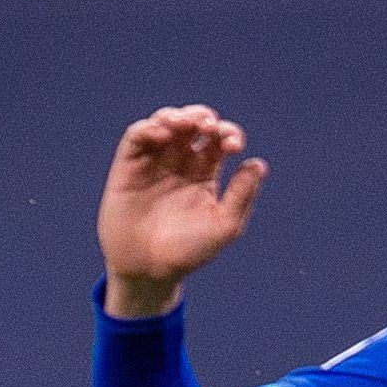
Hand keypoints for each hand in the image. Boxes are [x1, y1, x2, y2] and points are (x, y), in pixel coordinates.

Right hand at [97, 103, 269, 317]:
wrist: (149, 270)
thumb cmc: (189, 252)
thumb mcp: (224, 226)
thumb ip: (241, 195)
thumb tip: (258, 163)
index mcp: (205, 173)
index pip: (219, 141)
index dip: (229, 133)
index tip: (234, 144)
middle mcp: (180, 163)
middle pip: (193, 125)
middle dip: (203, 118)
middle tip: (209, 128)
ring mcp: (153, 162)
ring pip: (165, 123)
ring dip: (176, 115)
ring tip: (185, 123)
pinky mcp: (128, 166)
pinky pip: (137, 136)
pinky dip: (149, 127)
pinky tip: (162, 133)